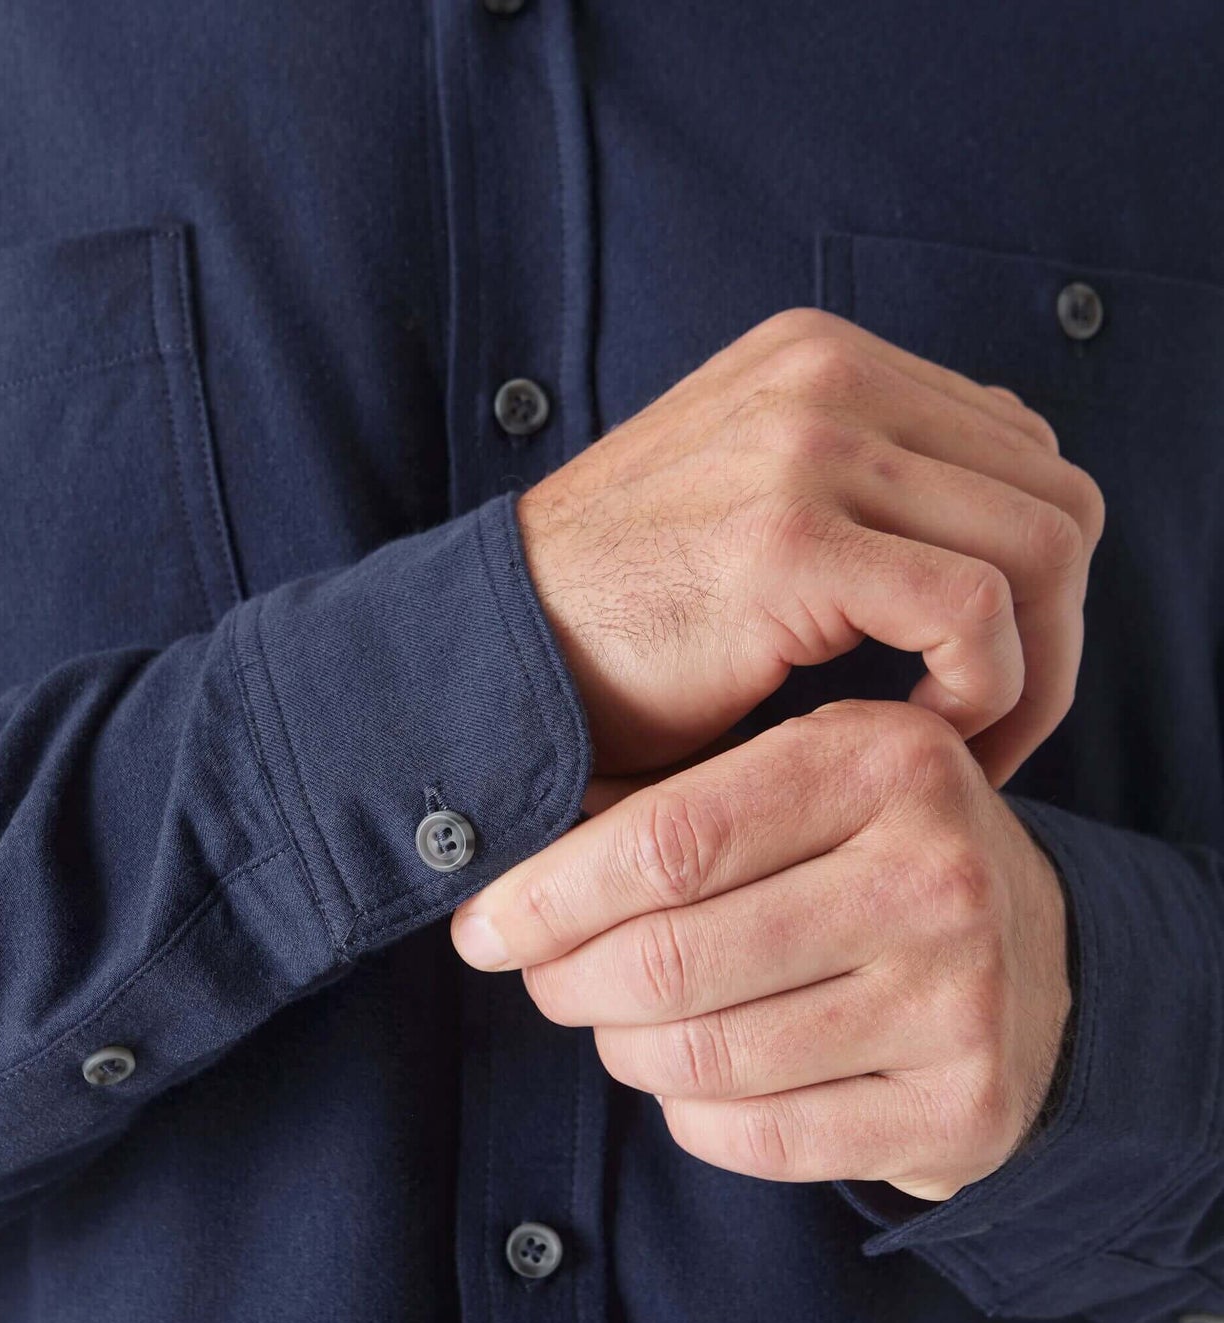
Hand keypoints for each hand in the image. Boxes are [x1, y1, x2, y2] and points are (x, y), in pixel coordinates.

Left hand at [449, 700, 1071, 1200]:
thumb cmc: (871, 858)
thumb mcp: (798, 781)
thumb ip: (666, 803)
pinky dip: (689, 1117)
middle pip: (672, 958)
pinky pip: (758, 1137)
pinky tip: (689, 1084)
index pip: (669, 839)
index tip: (482, 927)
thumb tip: (505, 865)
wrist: (1040, 965)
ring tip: (617, 1026)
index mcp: (884, 761)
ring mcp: (961, 1000)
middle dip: (569, 982)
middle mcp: (936, 875)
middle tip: (544, 981)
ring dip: (624, 1051)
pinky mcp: (962, 1108)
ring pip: (704, 1058)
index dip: (549, 895)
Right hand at [516, 307, 1103, 785]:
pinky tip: (921, 731)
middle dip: (1056, 630)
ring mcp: (808, 446)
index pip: (1019, 452)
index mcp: (823, 358)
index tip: (981, 677)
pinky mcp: (789, 539)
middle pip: (1055, 495)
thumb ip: (869, 493)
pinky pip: (972, 610)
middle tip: (998, 727)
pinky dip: (985, 690)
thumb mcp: (754, 512)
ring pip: (1042, 546)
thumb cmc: (620, 619)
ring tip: (964, 739)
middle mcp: (827, 374)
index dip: (1033, 579)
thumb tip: (995, 536)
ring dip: (1033, 669)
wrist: (493, 654)